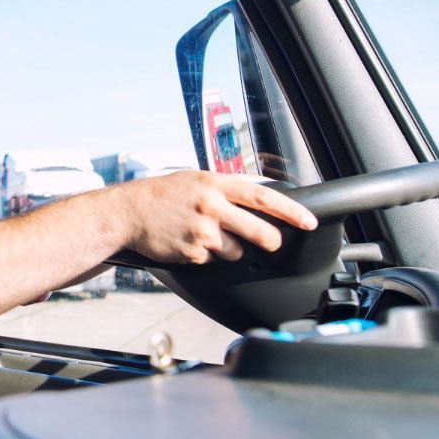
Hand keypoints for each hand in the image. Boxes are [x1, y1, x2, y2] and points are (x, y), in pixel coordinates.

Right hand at [117, 171, 316, 264]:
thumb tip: (265, 192)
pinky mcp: (193, 253)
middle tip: (271, 242)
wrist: (129, 212)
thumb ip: (230, 186)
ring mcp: (202, 232)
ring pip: (237, 250)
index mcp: (216, 184)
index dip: (291, 211)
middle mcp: (211, 206)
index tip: (310, 221)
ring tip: (204, 233)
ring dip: (228, 247)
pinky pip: (214, 260)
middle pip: (259, 231)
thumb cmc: (165, 193)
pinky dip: (206, 254)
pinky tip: (189, 241)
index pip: (263, 197)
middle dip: (271, 240)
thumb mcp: (198, 179)